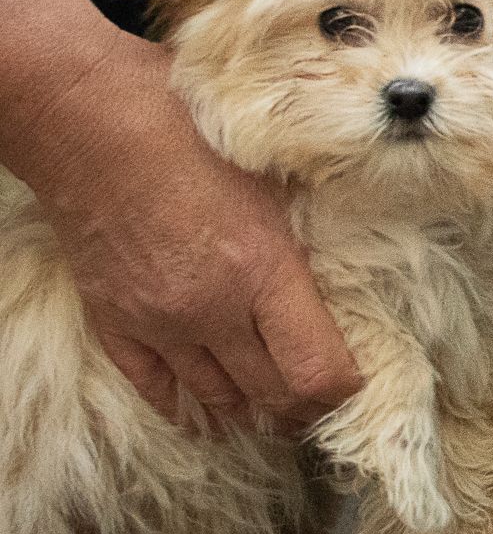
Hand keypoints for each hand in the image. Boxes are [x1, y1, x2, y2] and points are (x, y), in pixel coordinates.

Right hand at [14, 31, 361, 425]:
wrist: (91, 121)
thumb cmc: (193, 132)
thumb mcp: (278, 174)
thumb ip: (312, 230)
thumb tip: (359, 259)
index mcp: (265, 271)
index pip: (317, 373)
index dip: (345, 390)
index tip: (356, 380)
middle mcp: (212, 310)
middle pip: (273, 398)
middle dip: (304, 409)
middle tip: (320, 404)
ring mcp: (158, 323)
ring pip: (217, 402)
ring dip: (252, 412)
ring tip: (275, 410)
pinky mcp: (115, 322)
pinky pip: (158, 391)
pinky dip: (190, 407)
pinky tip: (211, 409)